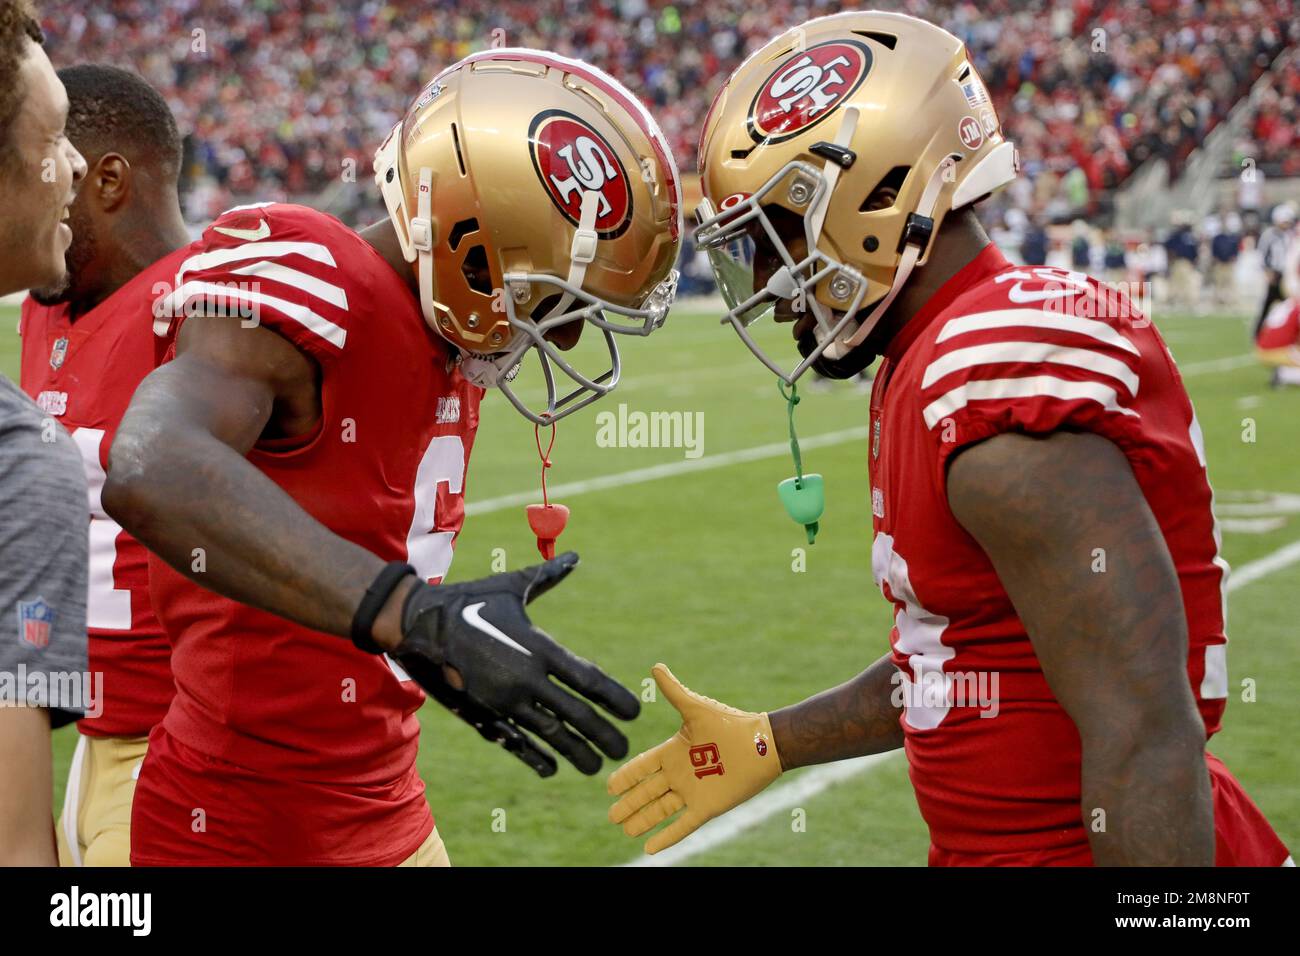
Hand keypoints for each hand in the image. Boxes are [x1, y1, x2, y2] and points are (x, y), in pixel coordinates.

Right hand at [392, 551, 638, 775]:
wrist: (417, 625)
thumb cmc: (469, 600)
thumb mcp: (511, 585)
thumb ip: (547, 576)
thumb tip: (574, 555)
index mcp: (538, 647)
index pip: (588, 679)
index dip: (614, 698)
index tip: (634, 712)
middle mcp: (525, 679)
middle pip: (575, 714)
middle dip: (603, 733)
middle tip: (623, 748)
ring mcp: (503, 701)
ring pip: (549, 734)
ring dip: (575, 752)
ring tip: (595, 765)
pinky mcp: (482, 714)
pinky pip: (515, 741)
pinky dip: (535, 756)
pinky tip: (552, 767)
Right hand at [607, 664, 782, 853]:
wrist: (762, 745)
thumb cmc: (730, 723)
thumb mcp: (696, 709)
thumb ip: (674, 691)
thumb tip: (656, 666)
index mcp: (674, 751)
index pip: (642, 766)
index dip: (626, 776)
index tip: (608, 787)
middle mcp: (680, 773)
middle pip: (647, 792)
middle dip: (628, 804)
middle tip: (611, 816)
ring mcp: (692, 792)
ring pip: (660, 811)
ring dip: (642, 821)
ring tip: (625, 830)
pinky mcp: (707, 808)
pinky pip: (682, 826)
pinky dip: (666, 838)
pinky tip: (650, 850)